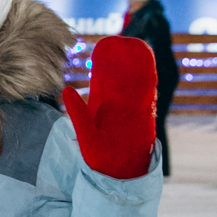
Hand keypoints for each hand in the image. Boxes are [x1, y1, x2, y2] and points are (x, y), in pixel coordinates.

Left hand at [62, 36, 156, 179]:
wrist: (118, 174)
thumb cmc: (98, 157)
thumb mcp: (86, 132)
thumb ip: (78, 112)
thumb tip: (65, 89)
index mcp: (101, 107)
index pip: (105, 81)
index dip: (107, 65)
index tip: (108, 47)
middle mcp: (117, 106)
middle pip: (124, 79)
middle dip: (127, 62)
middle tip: (127, 42)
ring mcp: (132, 110)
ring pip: (137, 84)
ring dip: (140, 69)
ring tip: (141, 49)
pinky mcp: (145, 118)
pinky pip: (149, 96)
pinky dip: (151, 82)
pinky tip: (151, 69)